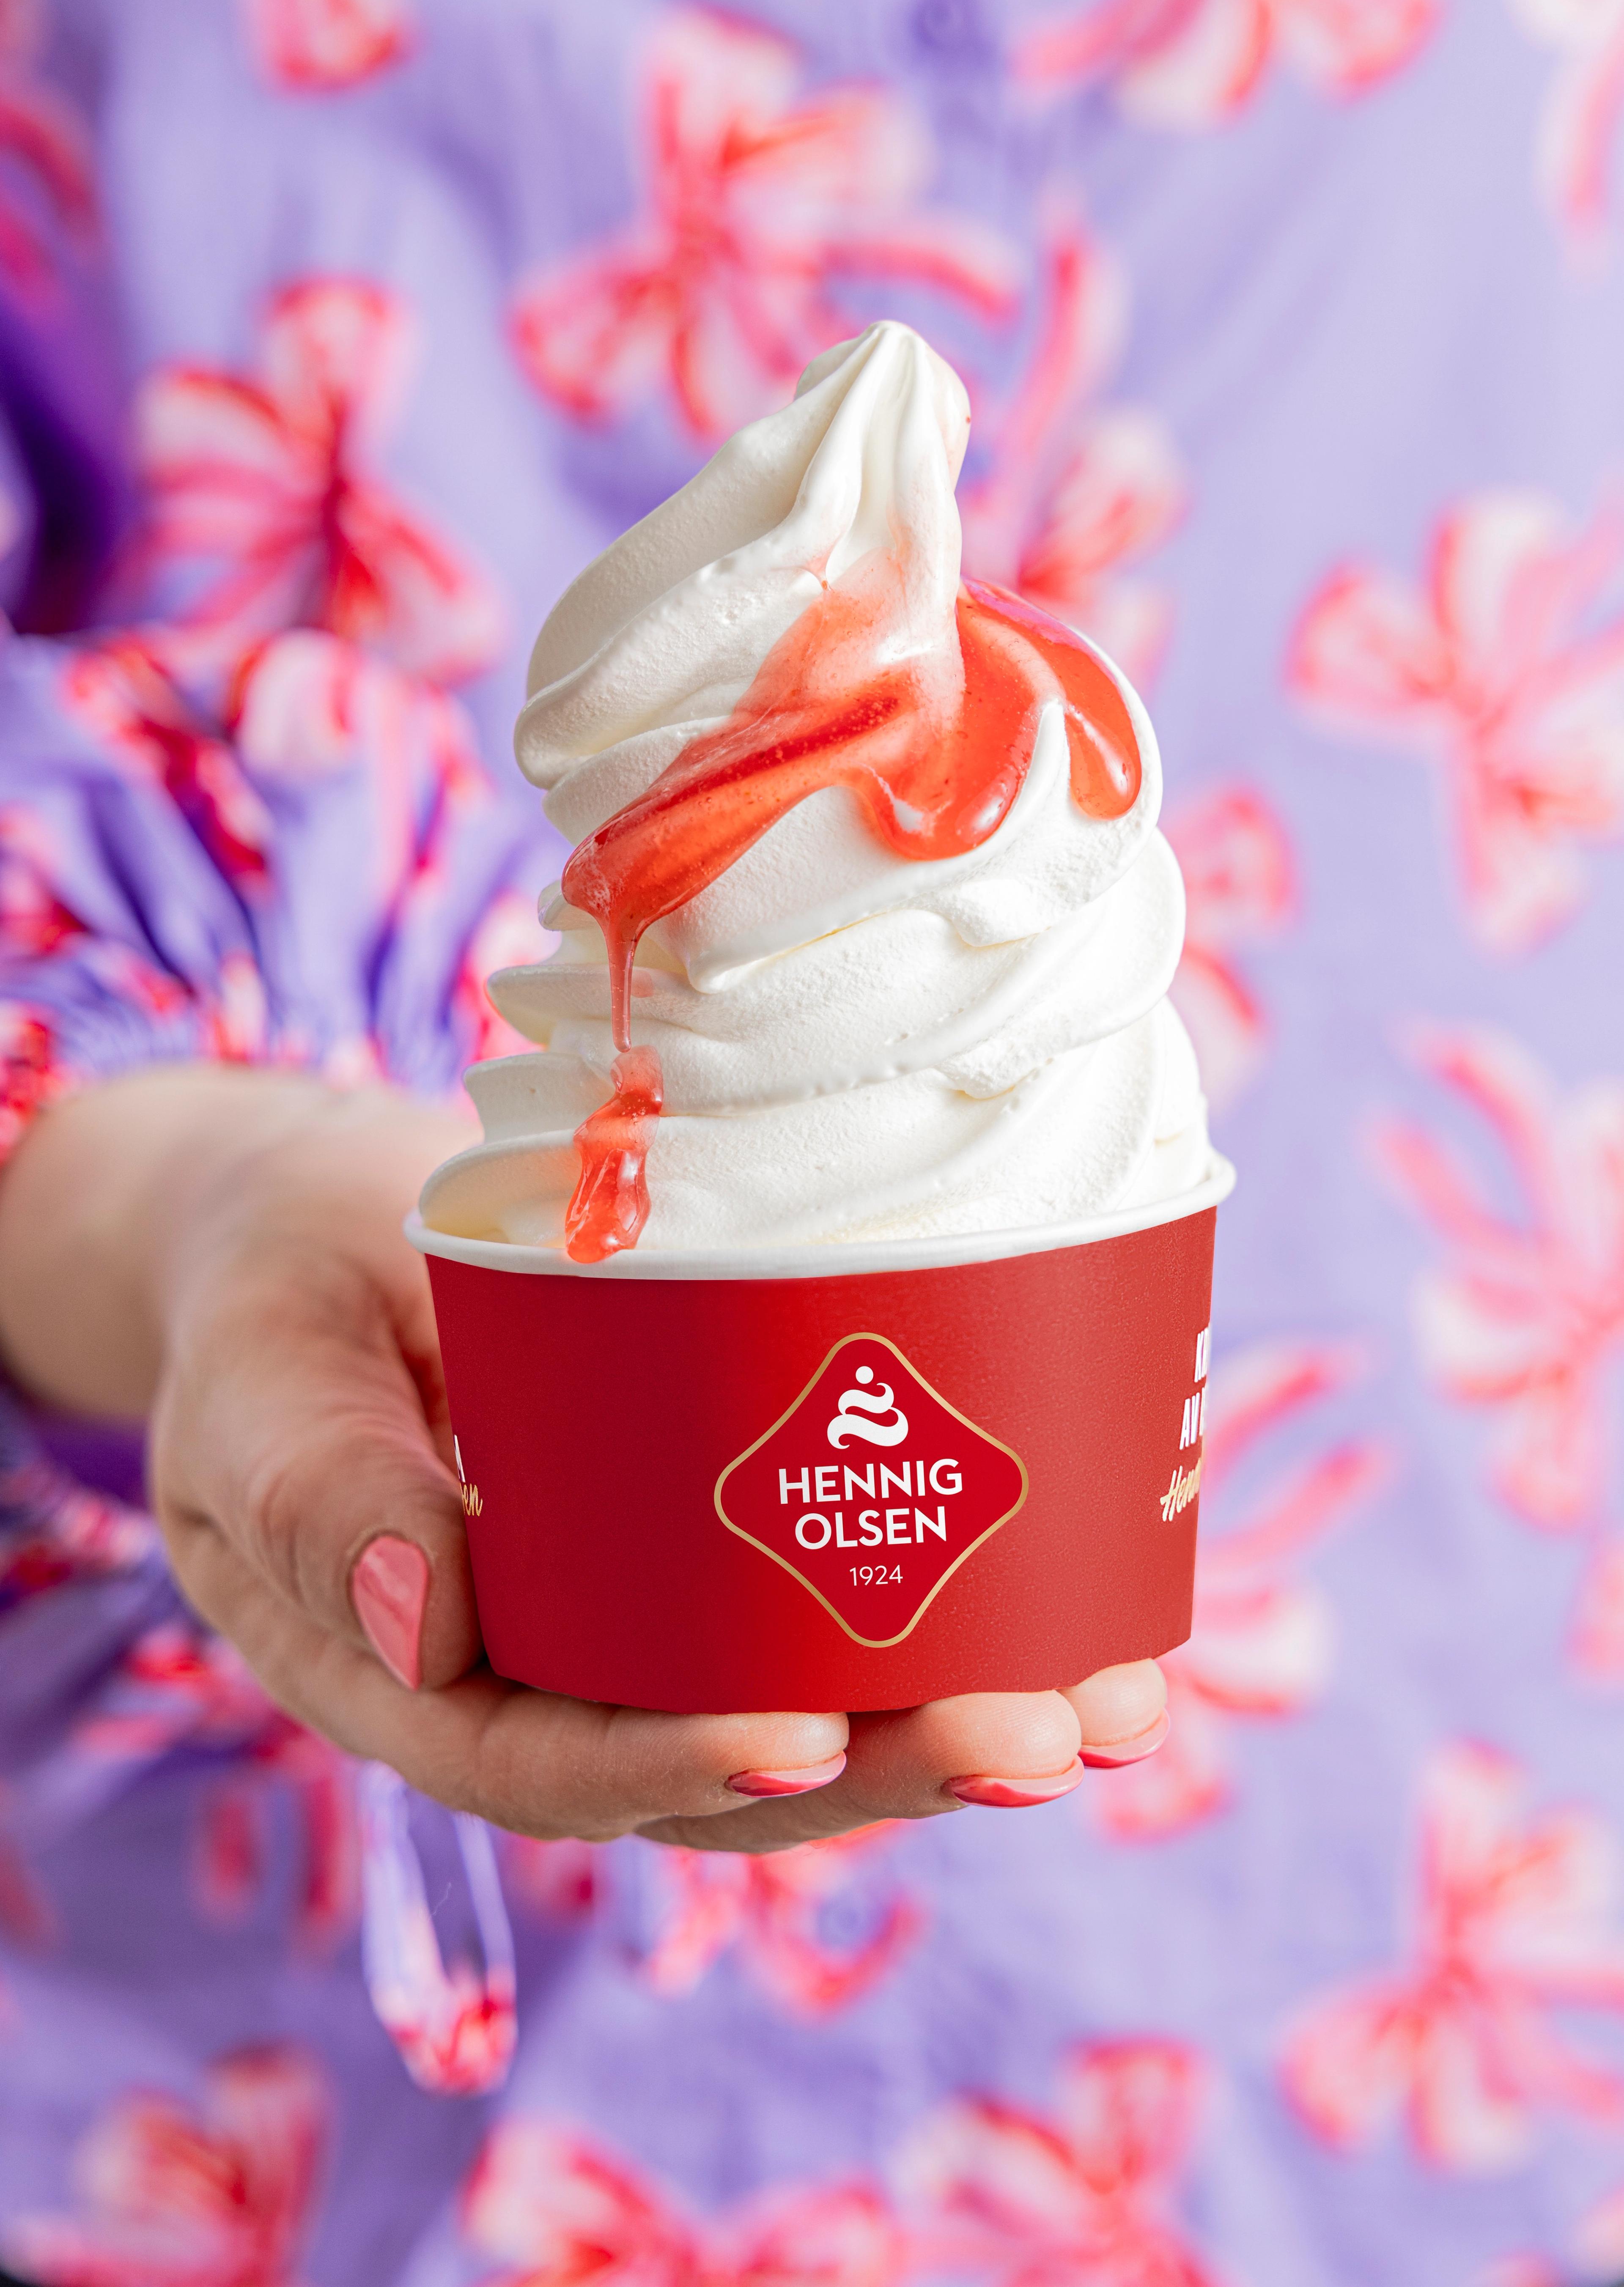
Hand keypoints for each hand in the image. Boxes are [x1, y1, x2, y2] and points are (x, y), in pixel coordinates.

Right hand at [0, 1067, 1168, 1853]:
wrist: (325, 1231)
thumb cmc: (270, 1312)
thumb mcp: (254, 1393)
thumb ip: (323, 1497)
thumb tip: (435, 1621)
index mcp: (425, 1685)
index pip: (550, 1765)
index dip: (675, 1766)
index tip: (798, 1738)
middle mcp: (555, 1675)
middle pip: (729, 1765)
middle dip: (888, 1766)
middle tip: (1035, 1735)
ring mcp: (649, 1607)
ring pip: (816, 1700)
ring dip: (965, 1710)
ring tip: (1113, 1703)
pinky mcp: (723, 1524)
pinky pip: (838, 1592)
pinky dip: (960, 1603)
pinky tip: (1092, 1599)